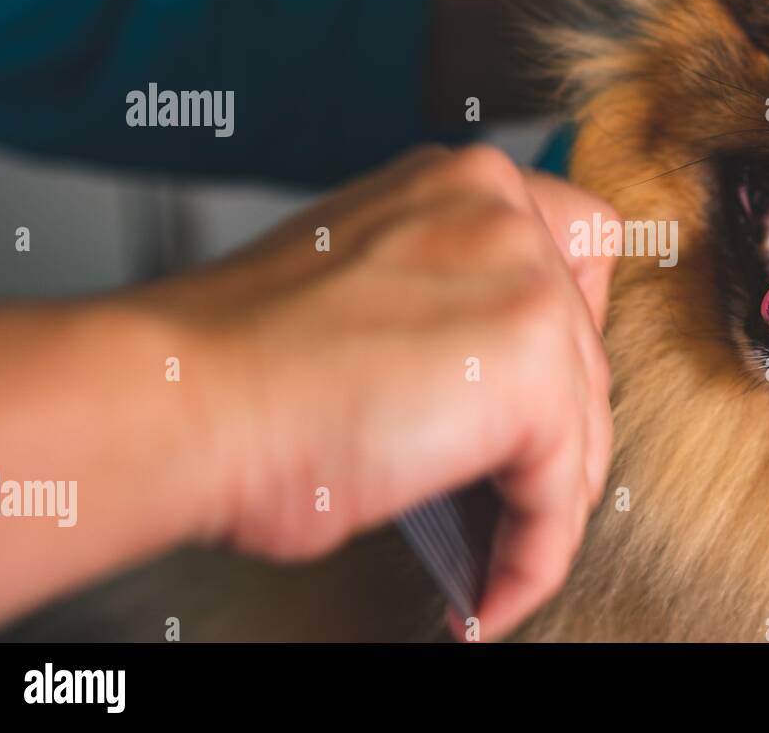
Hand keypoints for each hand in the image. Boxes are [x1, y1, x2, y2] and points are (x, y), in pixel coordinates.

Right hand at [143, 146, 615, 639]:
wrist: (183, 397)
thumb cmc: (238, 357)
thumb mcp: (362, 280)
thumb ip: (445, 295)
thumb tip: (490, 374)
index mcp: (462, 183)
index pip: (575, 251)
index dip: (566, 329)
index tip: (537, 386)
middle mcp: (503, 216)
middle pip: (585, 347)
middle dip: (552, 428)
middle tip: (505, 485)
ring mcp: (525, 287)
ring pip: (583, 423)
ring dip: (544, 497)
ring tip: (495, 545)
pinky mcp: (529, 376)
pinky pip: (561, 493)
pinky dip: (533, 554)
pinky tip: (490, 585)